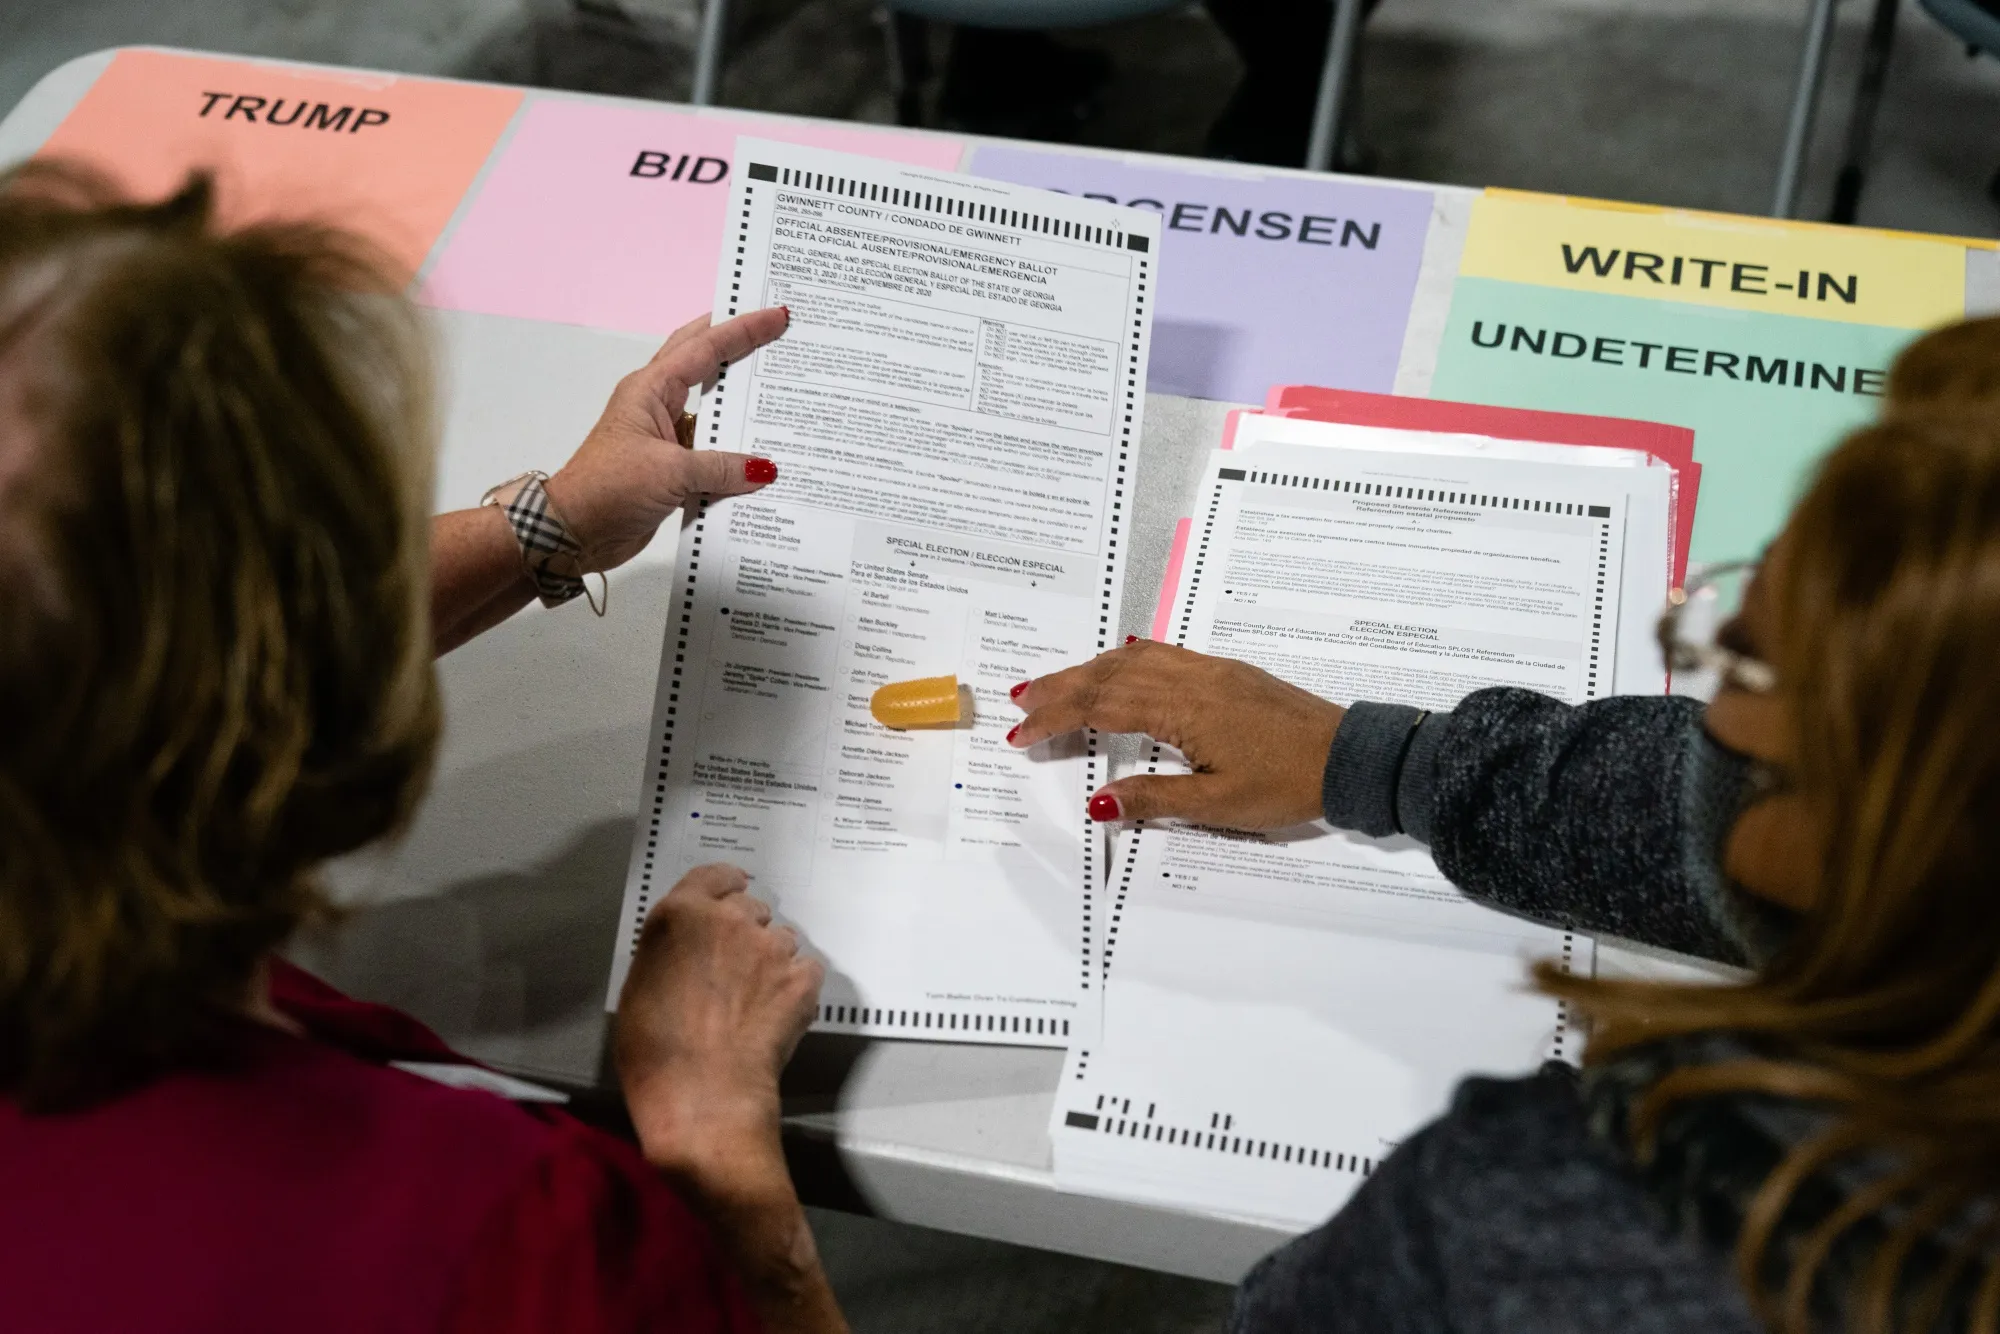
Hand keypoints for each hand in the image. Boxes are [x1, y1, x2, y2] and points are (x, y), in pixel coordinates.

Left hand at [544, 307, 789, 572]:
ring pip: (712, 413)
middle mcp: (658, 406)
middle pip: (705, 364)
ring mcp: (666, 437)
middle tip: (777, 333)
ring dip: (743, 407)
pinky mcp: (671, 469)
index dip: (742, 330)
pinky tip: (765, 456)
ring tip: (782, 393)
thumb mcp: (671, 472)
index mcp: (651, 390)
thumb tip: (764, 470)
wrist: (575, 530)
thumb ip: (722, 468)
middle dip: (739, 346)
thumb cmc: (608, 488)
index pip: (704, 348)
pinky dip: (737, 454)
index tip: (776, 316)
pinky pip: (713, 453)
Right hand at [614, 863, 822, 1194]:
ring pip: (781, 940)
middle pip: (751, 908)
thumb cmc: (654, 1050)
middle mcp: (730, 920)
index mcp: (681, 914)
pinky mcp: (802, 979)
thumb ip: (668, 952)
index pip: (714, 876)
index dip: (726, 885)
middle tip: (736, 967)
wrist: (702, 1093)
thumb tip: (686, 952)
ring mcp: (771, 948)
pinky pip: (807, 969)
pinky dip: (797, 985)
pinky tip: (780, 1011)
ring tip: (757, 998)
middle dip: (747, 930)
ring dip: (772, 959)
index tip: (731, 894)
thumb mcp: (638, 987)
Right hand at [1009, 639, 1343, 829]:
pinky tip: (1118, 667)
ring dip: (1089, 670)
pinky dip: (1126, 661)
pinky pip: (1163, 655)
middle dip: (1060, 688)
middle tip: (1020, 702)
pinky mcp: (1227, 672)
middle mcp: (1191, 679)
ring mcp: (1210, 670)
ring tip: (1055, 686)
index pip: (1102, 708)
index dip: (1057, 719)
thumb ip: (1153, 799)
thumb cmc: (1286, 784)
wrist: (1348, 756)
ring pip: (1135, 659)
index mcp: (1183, 710)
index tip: (1023, 736)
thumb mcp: (1218, 805)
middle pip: (1110, 675)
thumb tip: (1097, 803)